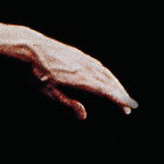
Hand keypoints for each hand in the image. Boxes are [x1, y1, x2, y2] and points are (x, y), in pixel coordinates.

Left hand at [13, 32, 137, 118]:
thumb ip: (67, 103)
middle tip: (128, 107)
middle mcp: (87, 68)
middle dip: (121, 95)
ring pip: (107, 74)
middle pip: (110, 83)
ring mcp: (86, 60)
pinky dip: (109, 77)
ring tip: (122, 96)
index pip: (105, 91)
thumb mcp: (49, 91)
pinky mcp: (83, 56)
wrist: (35, 47)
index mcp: (80, 79)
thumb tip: (84, 116)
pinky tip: (110, 81)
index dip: (118, 99)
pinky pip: (101, 68)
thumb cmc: (38, 72)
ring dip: (117, 86)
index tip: (128, 107)